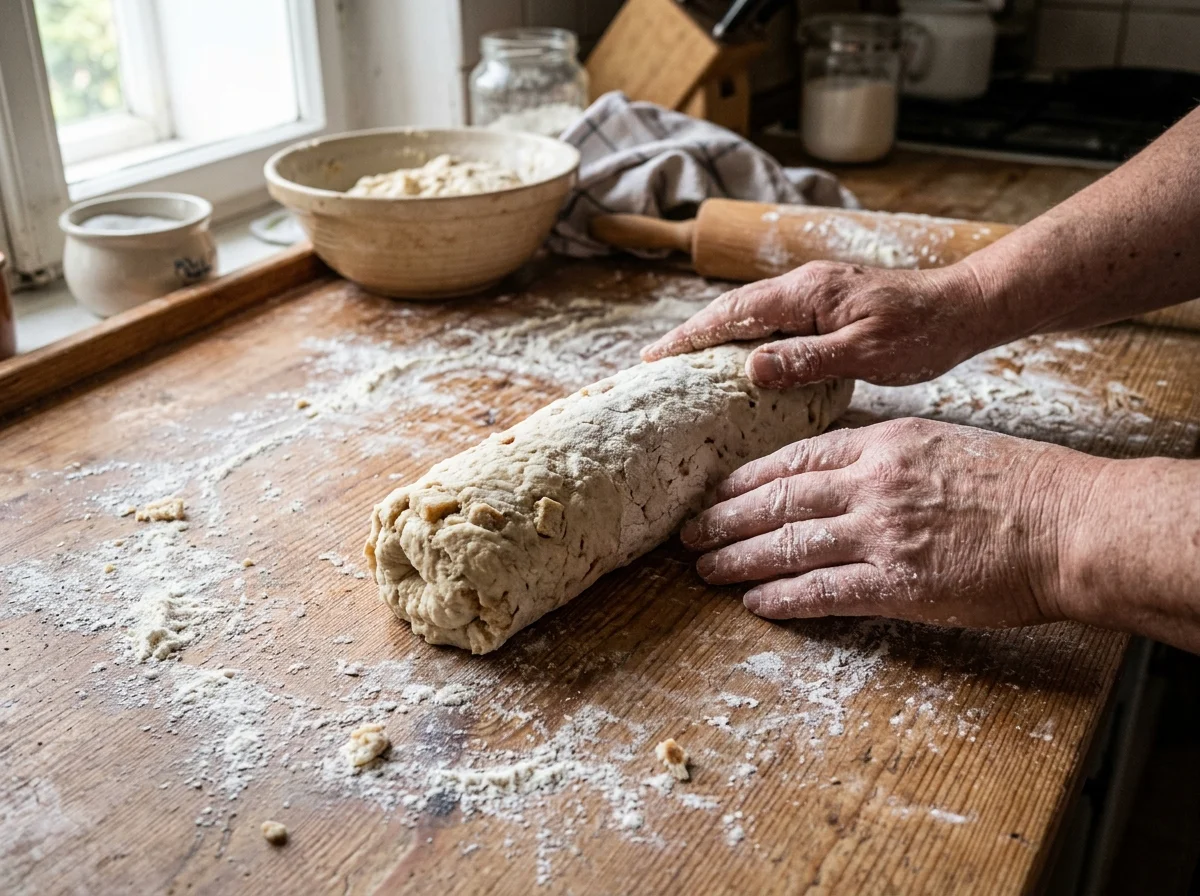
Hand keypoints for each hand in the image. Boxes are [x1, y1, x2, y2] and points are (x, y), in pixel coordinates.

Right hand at [642, 261, 1000, 387]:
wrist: (965, 309)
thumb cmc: (923, 332)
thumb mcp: (866, 353)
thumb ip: (808, 360)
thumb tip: (751, 367)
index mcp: (808, 293)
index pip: (734, 313)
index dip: (691, 336)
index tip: (655, 356)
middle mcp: (805, 286)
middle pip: (734, 309)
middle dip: (692, 334)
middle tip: (655, 361)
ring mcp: (816, 294)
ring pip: (751, 314)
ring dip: (716, 335)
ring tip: (684, 362)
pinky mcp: (828, 307)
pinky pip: (773, 321)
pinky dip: (745, 338)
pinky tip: (739, 360)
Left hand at [680, 418, 1098, 628]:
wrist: (1070, 523)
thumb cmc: (1018, 483)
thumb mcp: (942, 444)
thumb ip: (886, 456)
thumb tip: (842, 474)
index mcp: (883, 443)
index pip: (795, 458)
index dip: (747, 478)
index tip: (716, 491)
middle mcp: (872, 484)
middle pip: (777, 500)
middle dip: (725, 518)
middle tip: (689, 532)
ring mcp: (883, 534)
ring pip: (788, 545)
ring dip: (739, 559)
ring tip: (705, 569)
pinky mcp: (900, 585)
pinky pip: (824, 591)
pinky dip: (783, 598)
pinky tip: (756, 602)